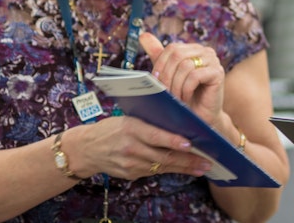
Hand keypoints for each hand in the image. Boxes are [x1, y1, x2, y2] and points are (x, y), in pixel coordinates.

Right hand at [66, 115, 212, 179]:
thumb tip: (178, 124)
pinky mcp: (130, 174)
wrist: (86, 149)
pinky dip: (171, 170)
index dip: (173, 141)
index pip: (155, 136)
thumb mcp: (128, 118)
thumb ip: (149, 122)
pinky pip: (154, 172)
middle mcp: (130, 148)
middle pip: (163, 156)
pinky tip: (185, 170)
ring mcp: (130, 164)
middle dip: (187, 161)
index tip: (191, 145)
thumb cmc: (111, 128)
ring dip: (184, 168)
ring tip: (202, 168)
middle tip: (207, 162)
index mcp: (130, 128)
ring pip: (162, 167)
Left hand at [139, 32, 225, 127]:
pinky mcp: (218, 72)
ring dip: (176, 85)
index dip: (160, 65)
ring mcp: (213, 60)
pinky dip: (186, 89)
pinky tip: (185, 98)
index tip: (154, 82)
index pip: (172, 48)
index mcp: (193, 49)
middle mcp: (205, 51)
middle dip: (166, 75)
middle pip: (178, 55)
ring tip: (175, 98)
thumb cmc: (185, 96)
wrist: (200, 118)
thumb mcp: (169, 74)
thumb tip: (143, 35)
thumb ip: (158, 55)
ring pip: (185, 66)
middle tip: (164, 93)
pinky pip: (195, 75)